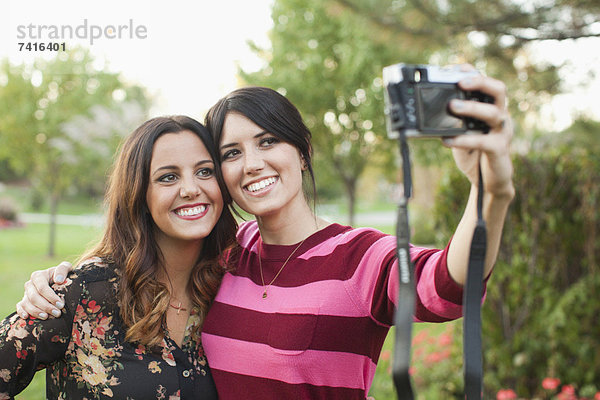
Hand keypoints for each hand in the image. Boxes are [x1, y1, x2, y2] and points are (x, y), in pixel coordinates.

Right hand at [15, 261, 72, 319]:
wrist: (60, 281)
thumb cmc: (63, 275)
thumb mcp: (66, 268)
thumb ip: (63, 269)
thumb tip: (58, 280)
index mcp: (38, 276)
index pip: (42, 288)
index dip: (51, 297)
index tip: (60, 305)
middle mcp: (30, 284)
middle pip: (34, 297)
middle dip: (46, 306)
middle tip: (57, 313)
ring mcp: (26, 293)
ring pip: (26, 303)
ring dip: (36, 312)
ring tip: (46, 317)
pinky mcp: (24, 301)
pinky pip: (19, 306)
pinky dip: (21, 312)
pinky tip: (27, 317)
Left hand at [444, 69, 514, 198]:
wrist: (488, 181)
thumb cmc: (473, 154)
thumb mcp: (459, 133)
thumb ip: (449, 122)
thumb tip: (425, 110)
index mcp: (490, 108)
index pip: (485, 83)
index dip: (472, 73)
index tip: (454, 68)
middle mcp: (500, 116)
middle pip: (498, 90)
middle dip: (479, 82)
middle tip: (460, 82)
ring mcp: (502, 132)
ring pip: (493, 113)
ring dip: (472, 108)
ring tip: (451, 106)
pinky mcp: (499, 149)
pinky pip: (483, 141)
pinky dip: (464, 140)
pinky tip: (447, 140)